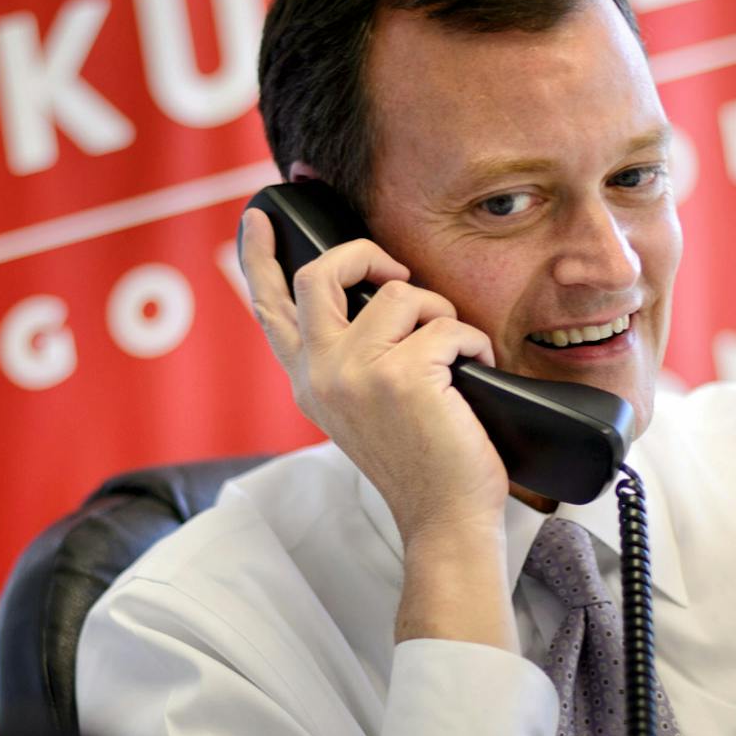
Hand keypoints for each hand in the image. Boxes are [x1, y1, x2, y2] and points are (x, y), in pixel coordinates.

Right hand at [239, 208, 510, 548]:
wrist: (443, 517)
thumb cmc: (418, 461)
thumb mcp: (361, 407)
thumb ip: (348, 359)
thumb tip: (376, 294)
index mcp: (306, 380)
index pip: (269, 308)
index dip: (260, 257)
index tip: (259, 217)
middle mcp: (320, 373)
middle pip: (320, 273)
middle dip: (366, 255)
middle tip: (396, 273)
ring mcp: (356, 373)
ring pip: (401, 293)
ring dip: (441, 314)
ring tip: (453, 354)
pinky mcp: (403, 375)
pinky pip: (448, 324)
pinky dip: (474, 342)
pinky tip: (476, 373)